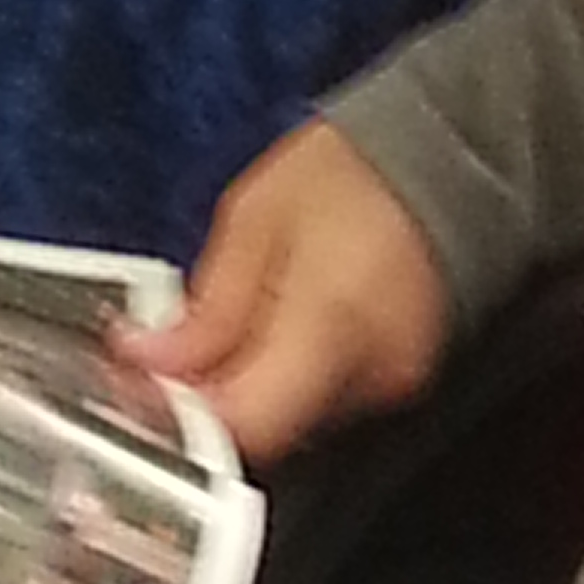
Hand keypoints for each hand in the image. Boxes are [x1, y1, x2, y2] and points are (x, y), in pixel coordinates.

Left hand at [119, 119, 452, 467]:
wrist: (443, 155)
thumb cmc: (352, 173)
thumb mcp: (256, 217)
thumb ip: (207, 304)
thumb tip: (151, 361)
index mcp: (332, 320)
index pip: (247, 422)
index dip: (182, 420)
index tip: (140, 389)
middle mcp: (371, 368)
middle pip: (267, 428)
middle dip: (206, 399)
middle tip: (165, 353)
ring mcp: (393, 382)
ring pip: (292, 419)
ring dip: (245, 389)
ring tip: (225, 327)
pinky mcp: (401, 383)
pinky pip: (324, 402)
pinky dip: (286, 378)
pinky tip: (273, 331)